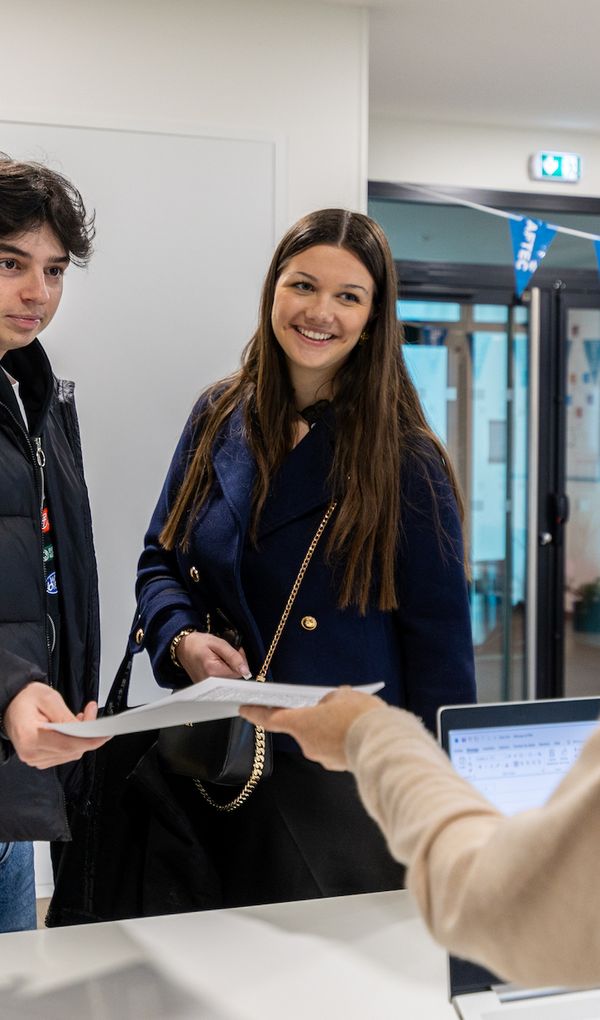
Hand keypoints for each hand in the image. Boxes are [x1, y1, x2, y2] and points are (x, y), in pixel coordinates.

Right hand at [3, 682, 109, 768]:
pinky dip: (73, 741)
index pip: (67, 745)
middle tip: (92, 711)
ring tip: (82, 716)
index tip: (105, 733)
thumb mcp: (48, 698)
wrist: (10, 704)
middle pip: (71, 751)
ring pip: (70, 754)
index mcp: (30, 738)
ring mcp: (35, 758)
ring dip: (81, 737)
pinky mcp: (40, 759)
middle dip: (88, 733)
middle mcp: (31, 753)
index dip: (90, 740)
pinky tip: (73, 727)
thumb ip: (65, 715)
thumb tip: (84, 729)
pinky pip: (64, 754)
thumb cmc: (25, 699)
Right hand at [176, 631, 250, 682]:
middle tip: (226, 654)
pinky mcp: (206, 686)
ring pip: (228, 680)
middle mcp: (209, 682)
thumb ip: (234, 656)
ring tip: (219, 658)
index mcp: (213, 671)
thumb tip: (246, 670)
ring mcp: (207, 686)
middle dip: (234, 665)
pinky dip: (222, 672)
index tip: (234, 652)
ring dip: (228, 669)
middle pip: (234, 678)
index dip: (240, 661)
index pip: (239, 673)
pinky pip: (221, 681)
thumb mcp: (218, 643)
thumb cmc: (198, 643)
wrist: (183, 646)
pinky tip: (216, 664)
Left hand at [240, 687, 383, 769]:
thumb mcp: (344, 695)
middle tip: (334, 704)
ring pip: (321, 736)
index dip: (256, 713)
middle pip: (303, 726)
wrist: (386, 744)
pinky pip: (334, 747)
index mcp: (302, 724)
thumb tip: (330, 705)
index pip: (271, 719)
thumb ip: (330, 700)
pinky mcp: (338, 765)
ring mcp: (323, 758)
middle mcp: (307, 744)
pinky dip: (341, 738)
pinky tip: (357, 729)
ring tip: (353, 716)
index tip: (244, 709)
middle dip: (314, 715)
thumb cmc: (361, 716)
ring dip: (330, 727)